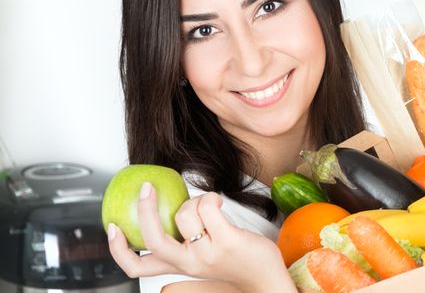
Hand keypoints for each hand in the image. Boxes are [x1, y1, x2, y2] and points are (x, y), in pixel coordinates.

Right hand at [107, 182, 295, 292]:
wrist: (268, 280)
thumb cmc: (239, 262)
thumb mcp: (203, 257)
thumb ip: (185, 243)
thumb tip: (167, 209)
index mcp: (179, 267)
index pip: (135, 267)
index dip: (117, 248)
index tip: (112, 226)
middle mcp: (189, 263)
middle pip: (152, 238)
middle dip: (144, 209)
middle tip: (147, 188)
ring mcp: (206, 253)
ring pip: (183, 213)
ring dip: (195, 199)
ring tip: (209, 204)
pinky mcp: (226, 241)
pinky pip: (207, 206)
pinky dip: (210, 197)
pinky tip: (219, 201)